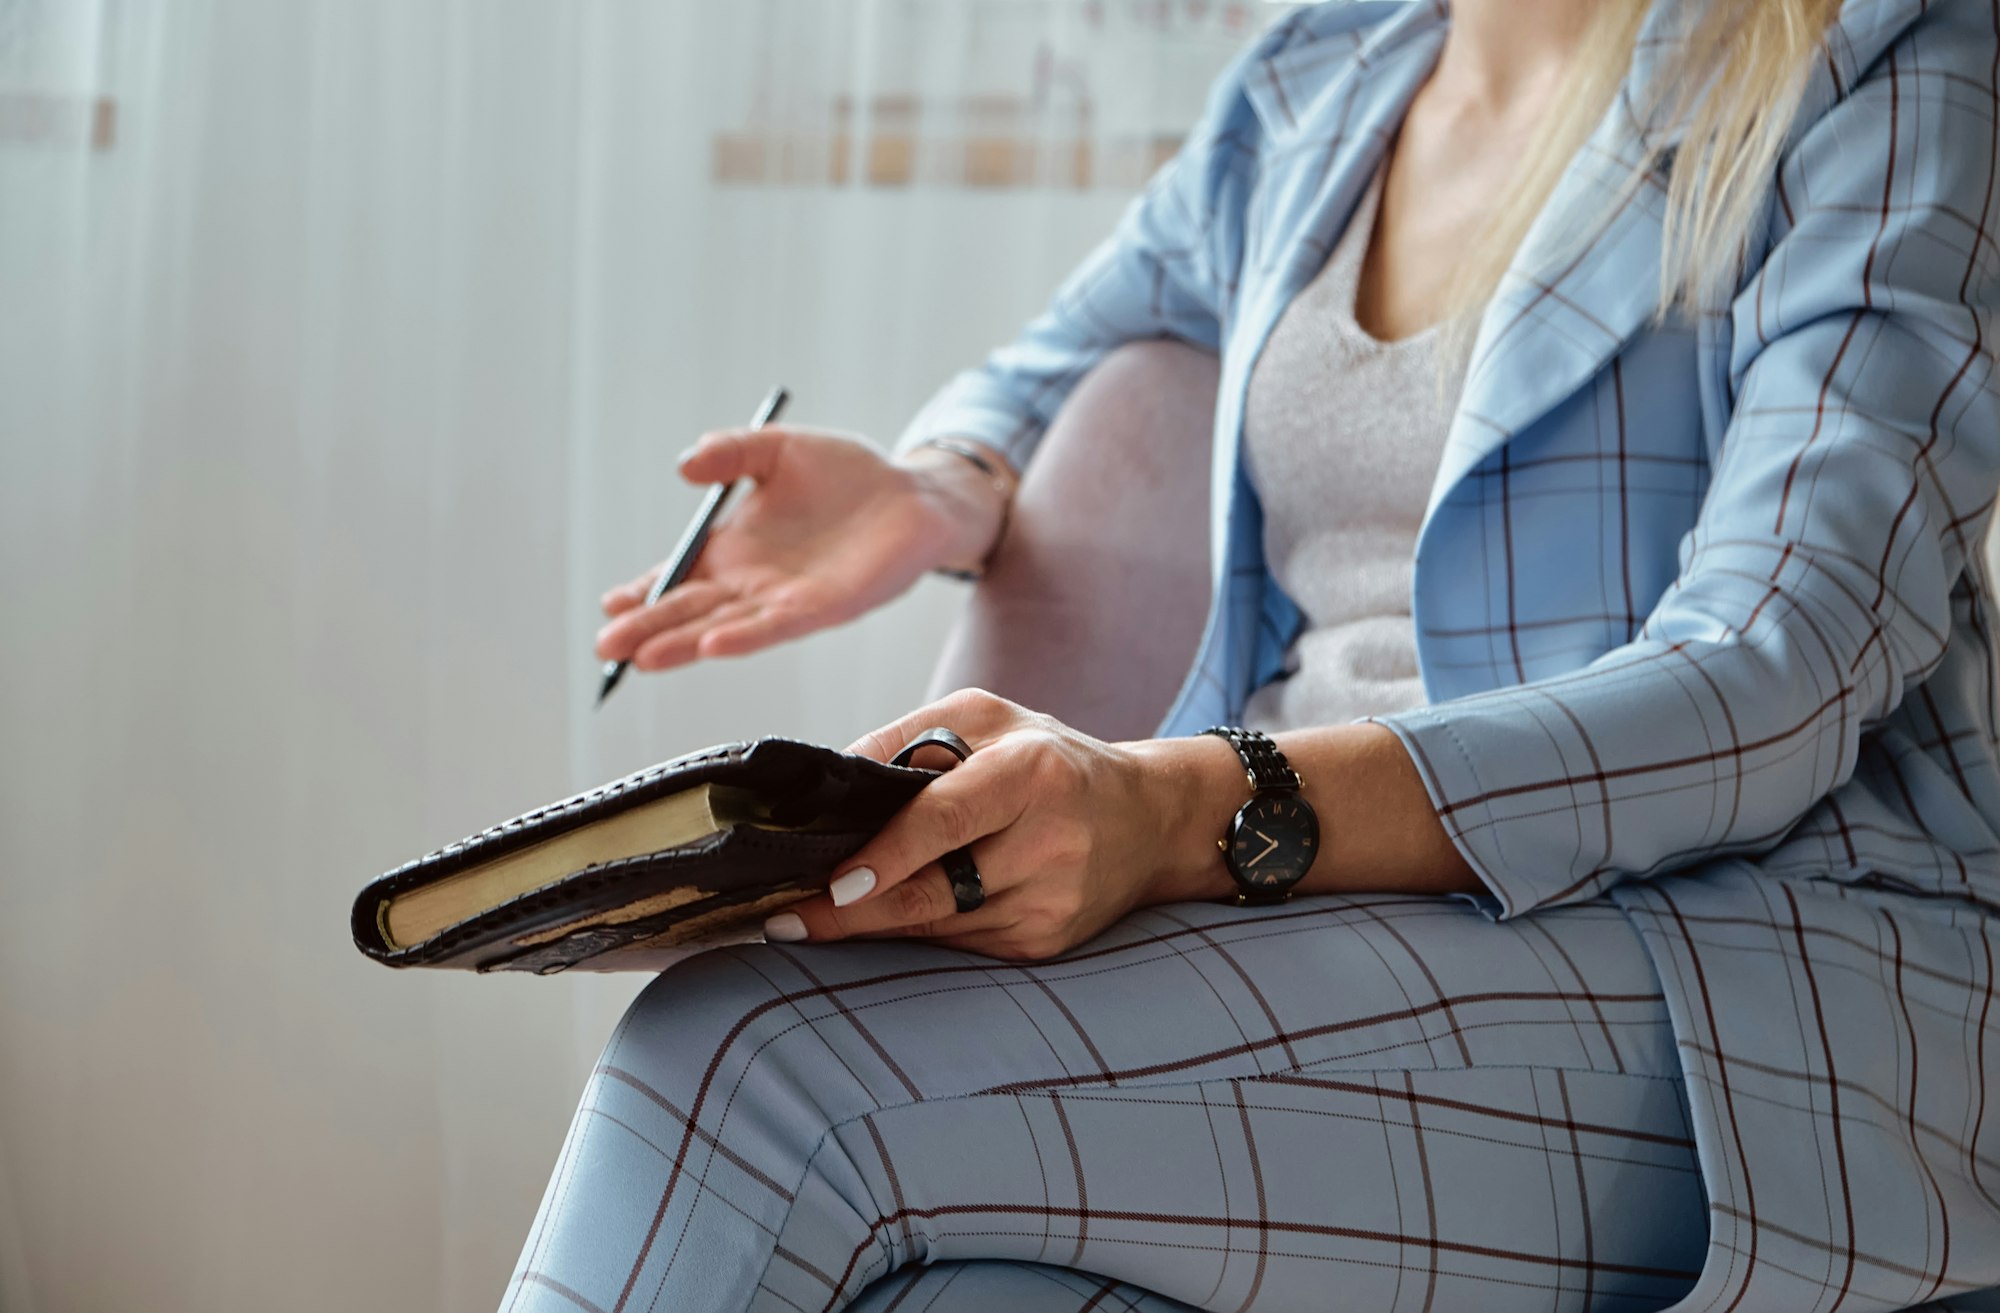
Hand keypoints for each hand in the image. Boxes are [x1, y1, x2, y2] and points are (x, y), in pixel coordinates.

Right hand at [596, 428, 1006, 671]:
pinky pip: (775, 627)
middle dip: (648, 629)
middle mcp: (755, 582)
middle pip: (691, 610)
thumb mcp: (779, 449)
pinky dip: (742, 637)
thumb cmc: (849, 473)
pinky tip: (711, 646)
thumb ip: (733, 451)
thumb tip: (685, 464)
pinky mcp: (824, 609)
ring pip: (723, 627)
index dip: (645, 590)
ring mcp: (787, 599)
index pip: (680, 576)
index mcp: (737, 548)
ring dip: (683, 644)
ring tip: (642, 659)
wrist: (915, 494)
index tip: (611, 604)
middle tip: (607, 647)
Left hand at [763, 689, 1236, 960]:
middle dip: (852, 913)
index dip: (884, 856)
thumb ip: (906, 738)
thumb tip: (825, 779)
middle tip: (785, 919)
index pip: (946, 819)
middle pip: (933, 892)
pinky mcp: (1048, 943)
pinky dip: (920, 932)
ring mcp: (1052, 901)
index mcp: (1032, 771)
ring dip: (876, 924)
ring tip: (817, 916)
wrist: (1151, 820)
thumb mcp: (985, 719)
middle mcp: (1050, 841)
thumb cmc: (1050, 760)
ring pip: (939, 926)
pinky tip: (888, 919)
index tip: (826, 885)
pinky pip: (961, 945)